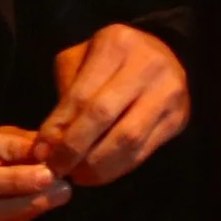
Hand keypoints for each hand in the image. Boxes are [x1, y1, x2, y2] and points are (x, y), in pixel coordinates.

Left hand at [36, 23, 189, 186]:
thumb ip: (65, 95)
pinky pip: (144, 151)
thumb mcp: (81, 60)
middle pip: (104, 116)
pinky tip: (99, 173)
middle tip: (57, 168)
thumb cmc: (111, 59)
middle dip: (75, 148)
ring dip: (97, 165)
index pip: (81, 95)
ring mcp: (167, 93)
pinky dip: (118, 168)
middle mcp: (146, 66)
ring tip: (77, 175)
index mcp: (115, 45)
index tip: (42, 152)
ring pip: (127, 139)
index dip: (59, 128)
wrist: (163, 54)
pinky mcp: (178, 118)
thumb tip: (49, 143)